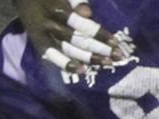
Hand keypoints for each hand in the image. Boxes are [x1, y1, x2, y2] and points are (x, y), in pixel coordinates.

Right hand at [15, 0, 130, 72]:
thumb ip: (75, 0)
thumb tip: (88, 12)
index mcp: (57, 9)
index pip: (81, 25)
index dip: (99, 34)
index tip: (116, 42)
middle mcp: (49, 24)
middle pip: (78, 40)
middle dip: (99, 49)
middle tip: (118, 57)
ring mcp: (44, 36)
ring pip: (69, 50)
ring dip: (90, 59)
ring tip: (107, 64)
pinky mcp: (39, 44)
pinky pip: (53, 57)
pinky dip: (66, 65)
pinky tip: (82, 71)